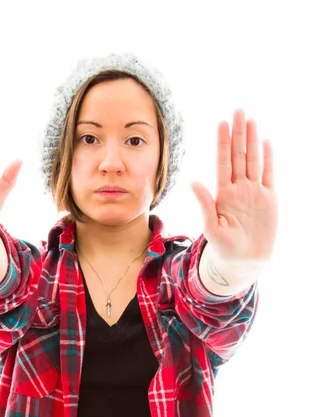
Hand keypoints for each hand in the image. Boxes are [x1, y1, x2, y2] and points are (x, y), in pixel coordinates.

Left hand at [190, 109, 277, 264]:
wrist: (244, 261)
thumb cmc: (224, 248)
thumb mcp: (212, 228)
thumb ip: (205, 205)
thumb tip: (193, 182)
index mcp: (223, 194)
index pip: (223, 162)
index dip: (223, 143)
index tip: (221, 123)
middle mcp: (238, 189)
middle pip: (239, 156)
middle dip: (238, 134)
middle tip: (238, 111)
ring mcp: (254, 192)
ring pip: (253, 160)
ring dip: (252, 141)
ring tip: (250, 120)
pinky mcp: (268, 199)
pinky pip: (268, 174)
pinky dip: (267, 159)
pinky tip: (265, 142)